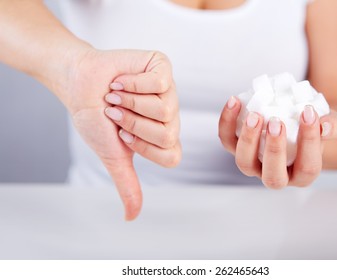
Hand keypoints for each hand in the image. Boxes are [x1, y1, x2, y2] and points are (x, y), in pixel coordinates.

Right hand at [62, 48, 180, 219]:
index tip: (122, 135)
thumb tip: (131, 218)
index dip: (143, 147)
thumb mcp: (112, 155)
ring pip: (164, 108)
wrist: (78, 84)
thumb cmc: (95, 118)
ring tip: (117, 95)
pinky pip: (159, 83)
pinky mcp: (162, 66)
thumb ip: (127, 183)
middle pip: (167, 132)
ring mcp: (169, 90)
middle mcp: (171, 115)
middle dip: (132, 124)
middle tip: (117, 112)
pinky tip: (121, 80)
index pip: (171, 156)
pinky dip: (131, 84)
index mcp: (163, 137)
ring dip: (129, 103)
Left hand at [218, 96, 336, 188]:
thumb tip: (325, 126)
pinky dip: (227, 122)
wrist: (297, 120)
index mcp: (302, 174)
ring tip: (254, 114)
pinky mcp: (237, 148)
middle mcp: (276, 175)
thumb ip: (332, 126)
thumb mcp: (331, 124)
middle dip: (274, 149)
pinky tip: (235, 101)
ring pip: (244, 162)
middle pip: (272, 176)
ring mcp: (254, 164)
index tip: (309, 112)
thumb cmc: (316, 126)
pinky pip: (227, 140)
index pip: (307, 166)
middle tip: (276, 121)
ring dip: (247, 139)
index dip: (309, 141)